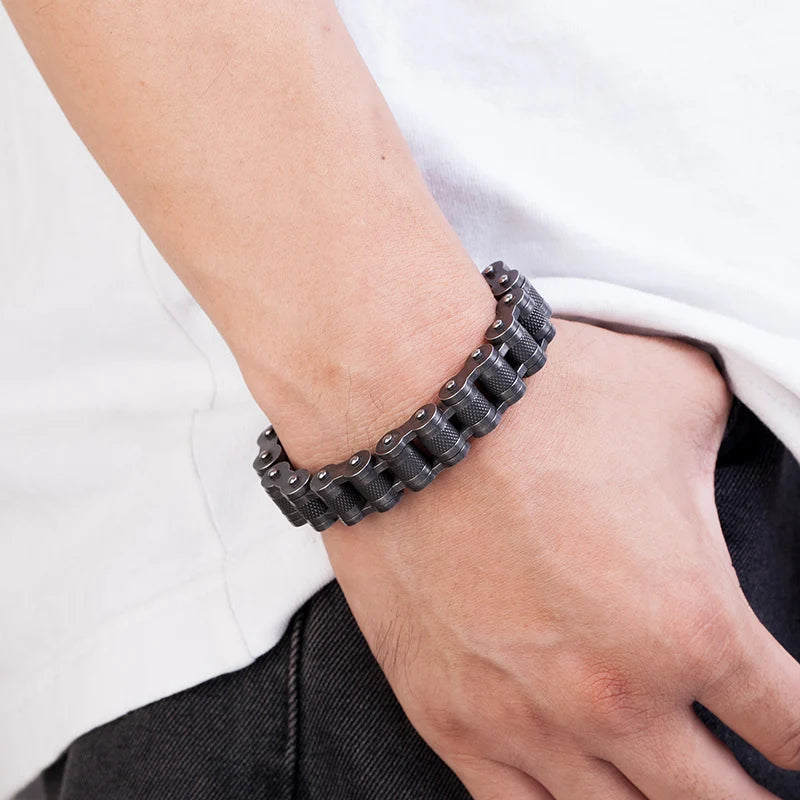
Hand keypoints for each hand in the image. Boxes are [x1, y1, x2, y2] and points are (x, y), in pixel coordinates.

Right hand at [323, 319, 799, 798]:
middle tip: (745, 778)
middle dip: (748, 797)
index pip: (793, 727)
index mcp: (692, 625)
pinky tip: (577, 789)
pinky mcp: (446, 714)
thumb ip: (730, 455)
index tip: (794, 730)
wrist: (407, 404)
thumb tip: (729, 466)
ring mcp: (522, 718)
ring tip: (662, 784)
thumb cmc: (540, 400)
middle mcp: (613, 696)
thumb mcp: (680, 401)